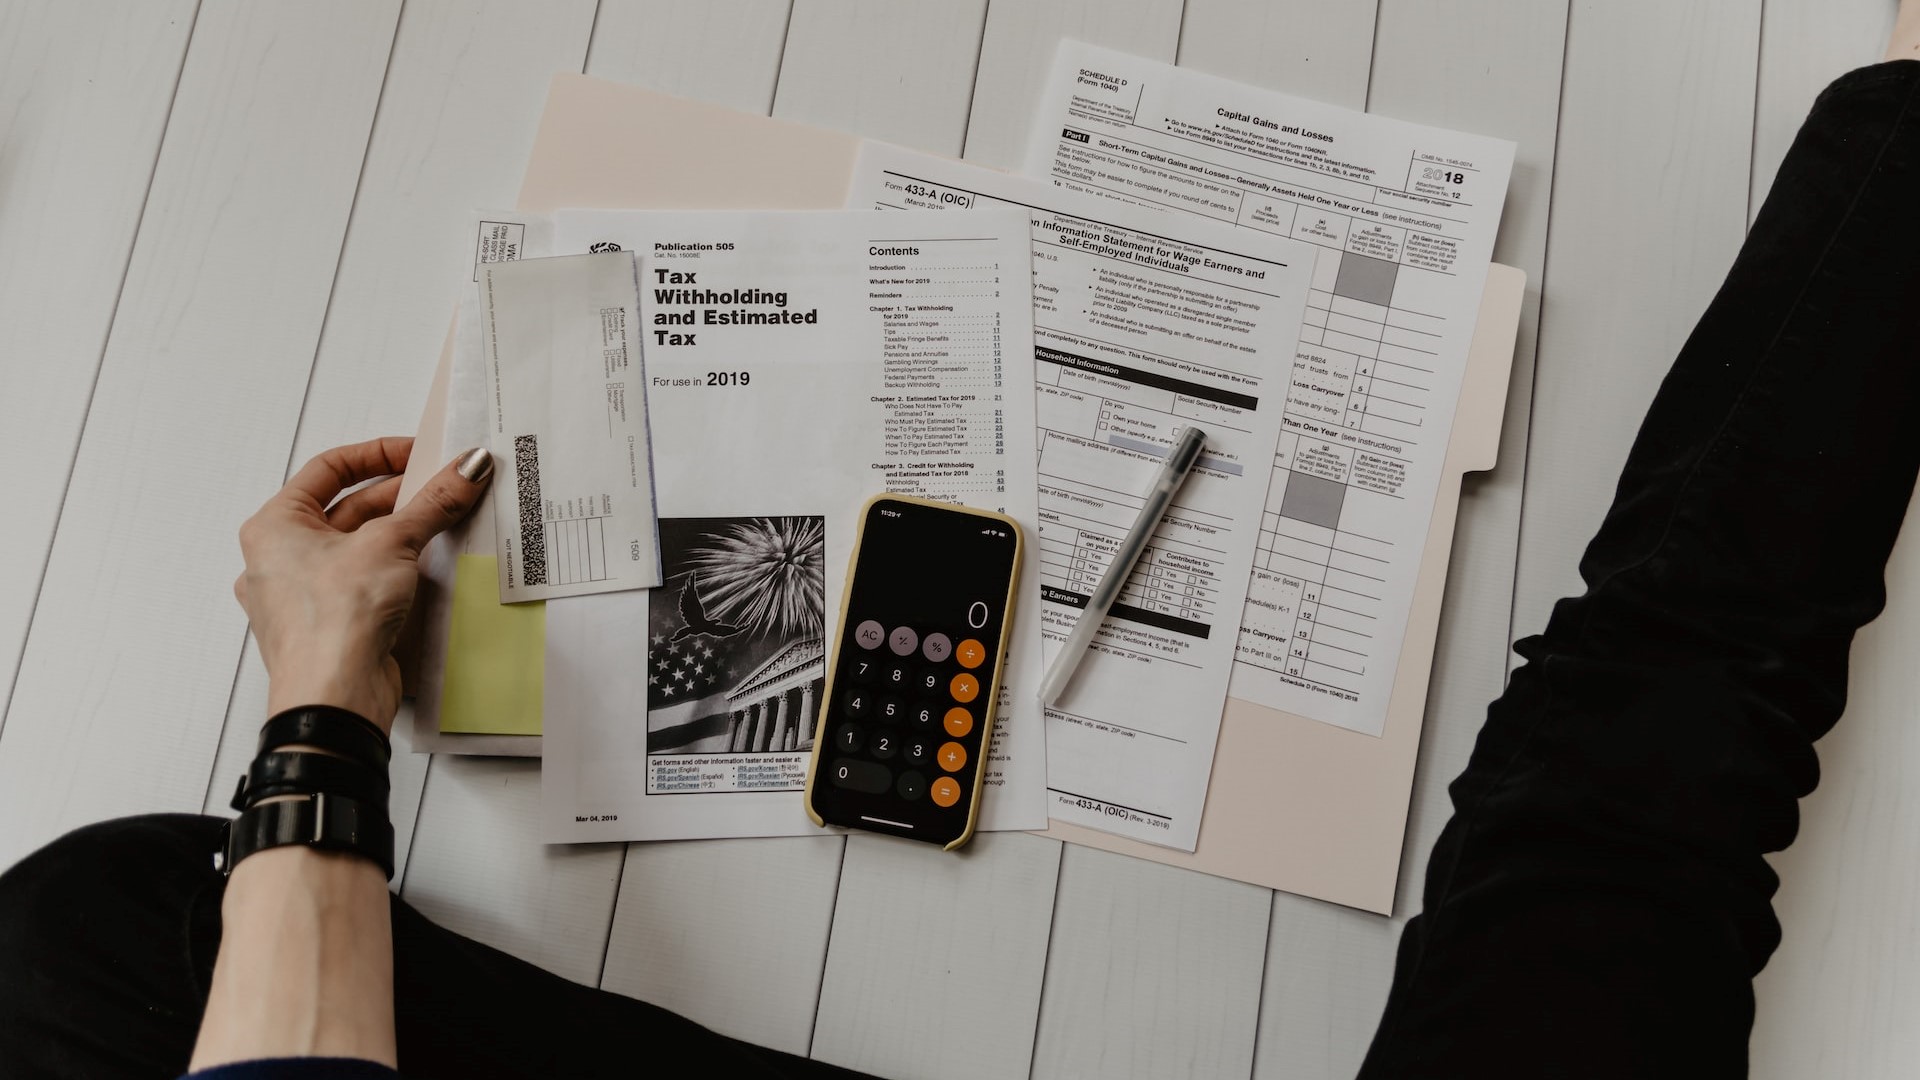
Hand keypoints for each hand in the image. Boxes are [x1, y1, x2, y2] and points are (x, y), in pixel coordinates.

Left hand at [235, 437, 492, 732]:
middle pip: (348, 509)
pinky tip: (426, 567)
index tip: (419, 454)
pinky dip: (396, 570)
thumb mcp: (391, 543)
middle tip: (444, 488)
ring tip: (442, 522)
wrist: (333, 698)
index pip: (329, 469)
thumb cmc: (330, 624)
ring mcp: (303, 595)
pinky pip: (365, 583)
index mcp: (273, 526)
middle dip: (399, 497)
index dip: (378, 454)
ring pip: (358, 548)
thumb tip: (465, 469)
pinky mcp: (331, 626)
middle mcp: (280, 559)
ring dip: (401, 534)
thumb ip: (433, 502)